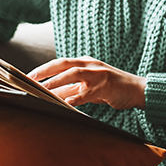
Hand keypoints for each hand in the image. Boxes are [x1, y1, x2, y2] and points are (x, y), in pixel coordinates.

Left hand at [29, 57, 146, 109]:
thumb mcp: (90, 85)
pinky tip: (66, 103)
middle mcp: (91, 65)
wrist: (138, 90)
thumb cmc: (112, 88)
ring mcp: (99, 75)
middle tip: (29, 80)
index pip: (60, 63)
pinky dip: (76, 97)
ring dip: (57, 82)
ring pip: (74, 75)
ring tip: (43, 90)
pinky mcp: (106, 87)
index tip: (27, 76)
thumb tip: (50, 95)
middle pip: (64, 64)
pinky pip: (87, 93)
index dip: (44, 68)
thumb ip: (72, 88)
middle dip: (45, 71)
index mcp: (86, 62)